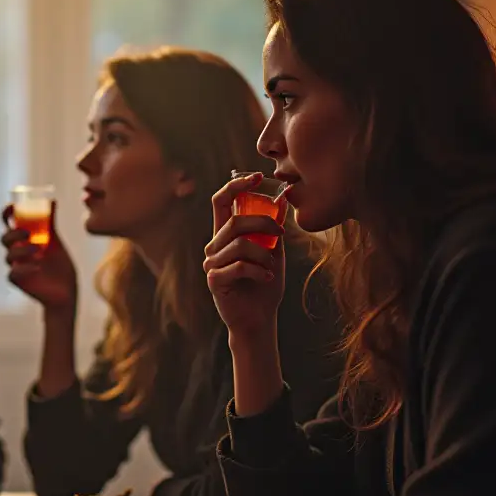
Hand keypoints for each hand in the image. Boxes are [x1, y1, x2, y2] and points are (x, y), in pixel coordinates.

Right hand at [1, 202, 76, 311]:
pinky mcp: (18, 281)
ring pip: (8, 256)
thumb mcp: (56, 241)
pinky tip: (37, 267)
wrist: (66, 290)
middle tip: (28, 233)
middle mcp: (17, 252)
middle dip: (13, 234)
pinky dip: (24, 268)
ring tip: (39, 251)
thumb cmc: (60, 265)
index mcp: (23, 240)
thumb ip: (50, 223)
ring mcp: (16, 267)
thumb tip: (52, 201)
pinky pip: (13, 274)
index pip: (9, 224)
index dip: (6, 214)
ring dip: (22, 251)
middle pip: (5, 239)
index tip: (12, 206)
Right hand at [203, 173, 286, 338]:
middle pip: (234, 222)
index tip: (257, 177)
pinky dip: (258, 270)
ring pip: (239, 245)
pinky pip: (239, 266)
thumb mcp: (273, 252)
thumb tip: (284, 201)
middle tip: (281, 233)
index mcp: (224, 235)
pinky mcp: (215, 280)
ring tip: (271, 267)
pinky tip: (265, 278)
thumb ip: (272, 230)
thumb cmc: (265, 284)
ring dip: (263, 254)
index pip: (222, 201)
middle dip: (262, 223)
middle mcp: (214, 246)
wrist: (259, 318)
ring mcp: (211, 263)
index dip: (236, 185)